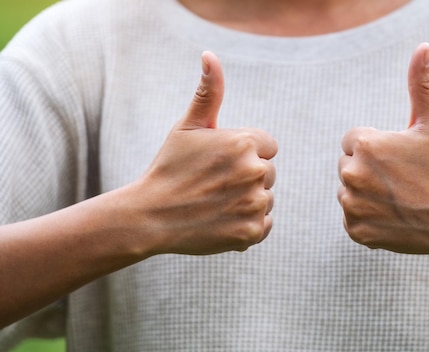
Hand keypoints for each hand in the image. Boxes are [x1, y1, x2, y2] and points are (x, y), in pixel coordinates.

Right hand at [131, 51, 277, 254]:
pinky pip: (264, 224)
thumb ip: (208, 92)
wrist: (150, 216)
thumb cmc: (169, 167)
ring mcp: (255, 204)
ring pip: (266, 198)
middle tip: (213, 184)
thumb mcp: (187, 126)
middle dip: (246, 176)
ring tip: (215, 203)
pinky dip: (247, 225)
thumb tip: (210, 55)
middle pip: (269, 172)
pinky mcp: (252, 232)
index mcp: (244, 142)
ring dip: (247, 201)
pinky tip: (221, 220)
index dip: (243, 153)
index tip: (219, 162)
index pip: (267, 146)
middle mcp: (255, 171)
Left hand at [338, 43, 428, 255]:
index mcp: (364, 145)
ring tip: (399, 198)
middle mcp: (351, 174)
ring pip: (349, 192)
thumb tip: (423, 47)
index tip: (400, 159)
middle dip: (370, 169)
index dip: (378, 148)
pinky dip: (369, 218)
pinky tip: (395, 216)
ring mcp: (352, 206)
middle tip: (403, 180)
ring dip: (367, 194)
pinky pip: (353, 219)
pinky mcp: (357, 232)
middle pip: (349, 165)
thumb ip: (420, 84)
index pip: (353, 141)